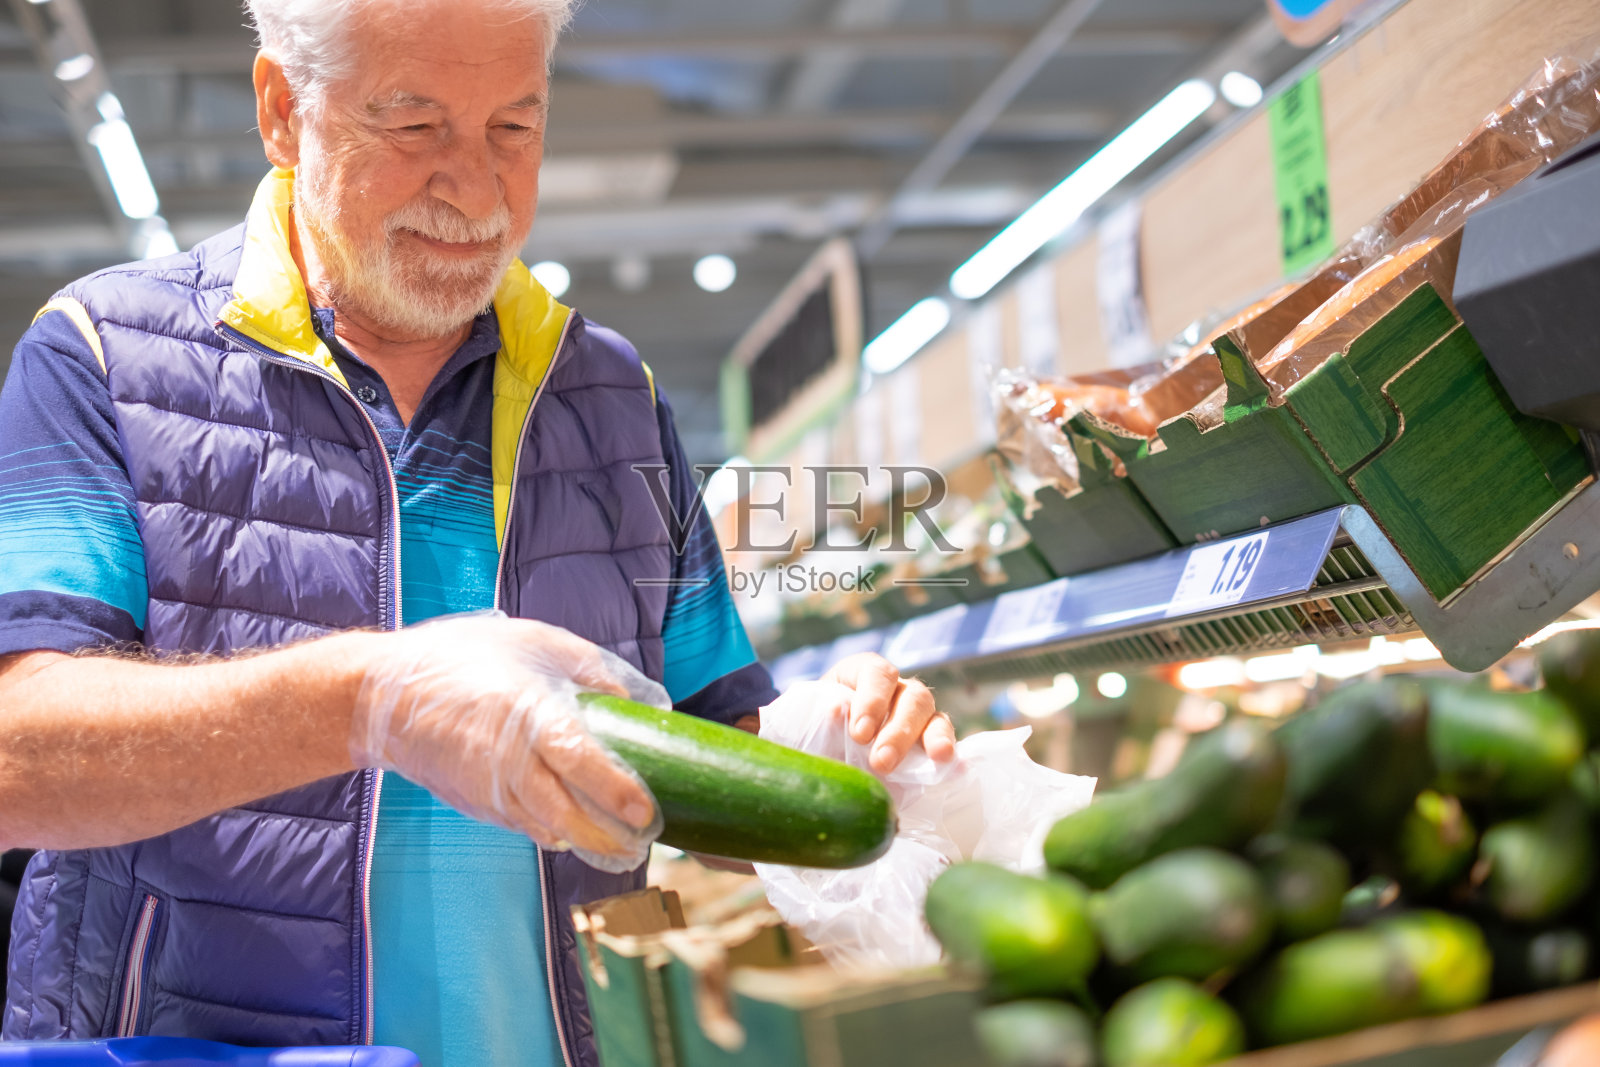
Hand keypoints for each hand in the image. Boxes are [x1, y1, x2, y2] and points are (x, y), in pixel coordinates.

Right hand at [350, 614, 664, 871]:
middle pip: (567, 814)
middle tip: (644, 845)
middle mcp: (509, 762)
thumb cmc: (463, 658)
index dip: (615, 791)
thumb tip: (640, 700)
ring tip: (623, 850)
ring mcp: (489, 790)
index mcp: (529, 715)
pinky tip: (578, 833)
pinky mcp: (476, 804)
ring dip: (587, 844)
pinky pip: (524, 825)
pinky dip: (554, 833)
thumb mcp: (535, 642)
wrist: (381, 695)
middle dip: (610, 838)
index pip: (579, 762)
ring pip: (547, 829)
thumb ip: (592, 669)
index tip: (645, 812)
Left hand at [821, 653, 955, 774]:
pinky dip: (947, 749)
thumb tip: (835, 713)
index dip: (872, 700)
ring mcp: (915, 714)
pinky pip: (944, 738)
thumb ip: (814, 719)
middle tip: (881, 762)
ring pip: (932, 715)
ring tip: (933, 760)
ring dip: (930, 738)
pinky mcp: (927, 739)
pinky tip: (948, 766)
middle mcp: (894, 689)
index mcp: (861, 673)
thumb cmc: (811, 730)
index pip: (877, 673)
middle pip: (910, 696)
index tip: (859, 733)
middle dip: (898, 730)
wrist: (820, 749)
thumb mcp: (806, 721)